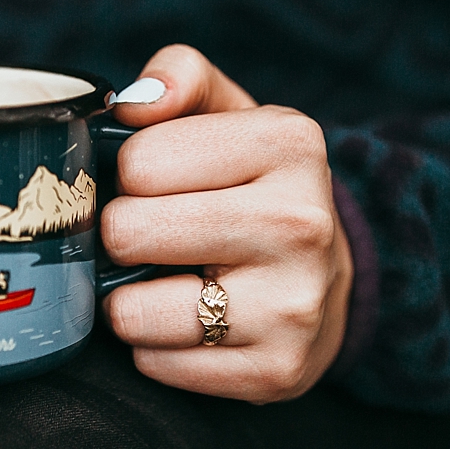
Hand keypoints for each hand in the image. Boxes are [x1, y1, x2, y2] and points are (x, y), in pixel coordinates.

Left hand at [100, 45, 352, 402]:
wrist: (325, 278)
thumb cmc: (252, 186)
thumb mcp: (228, 114)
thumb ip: (179, 76)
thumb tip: (132, 104)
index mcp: (289, 142)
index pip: (137, 161)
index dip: (131, 175)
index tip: (162, 185)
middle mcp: (301, 222)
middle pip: (127, 231)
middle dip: (124, 236)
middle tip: (157, 237)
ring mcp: (294, 304)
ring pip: (132, 310)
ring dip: (131, 299)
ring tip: (172, 281)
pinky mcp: (276, 371)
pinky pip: (155, 363)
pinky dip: (156, 347)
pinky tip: (193, 324)